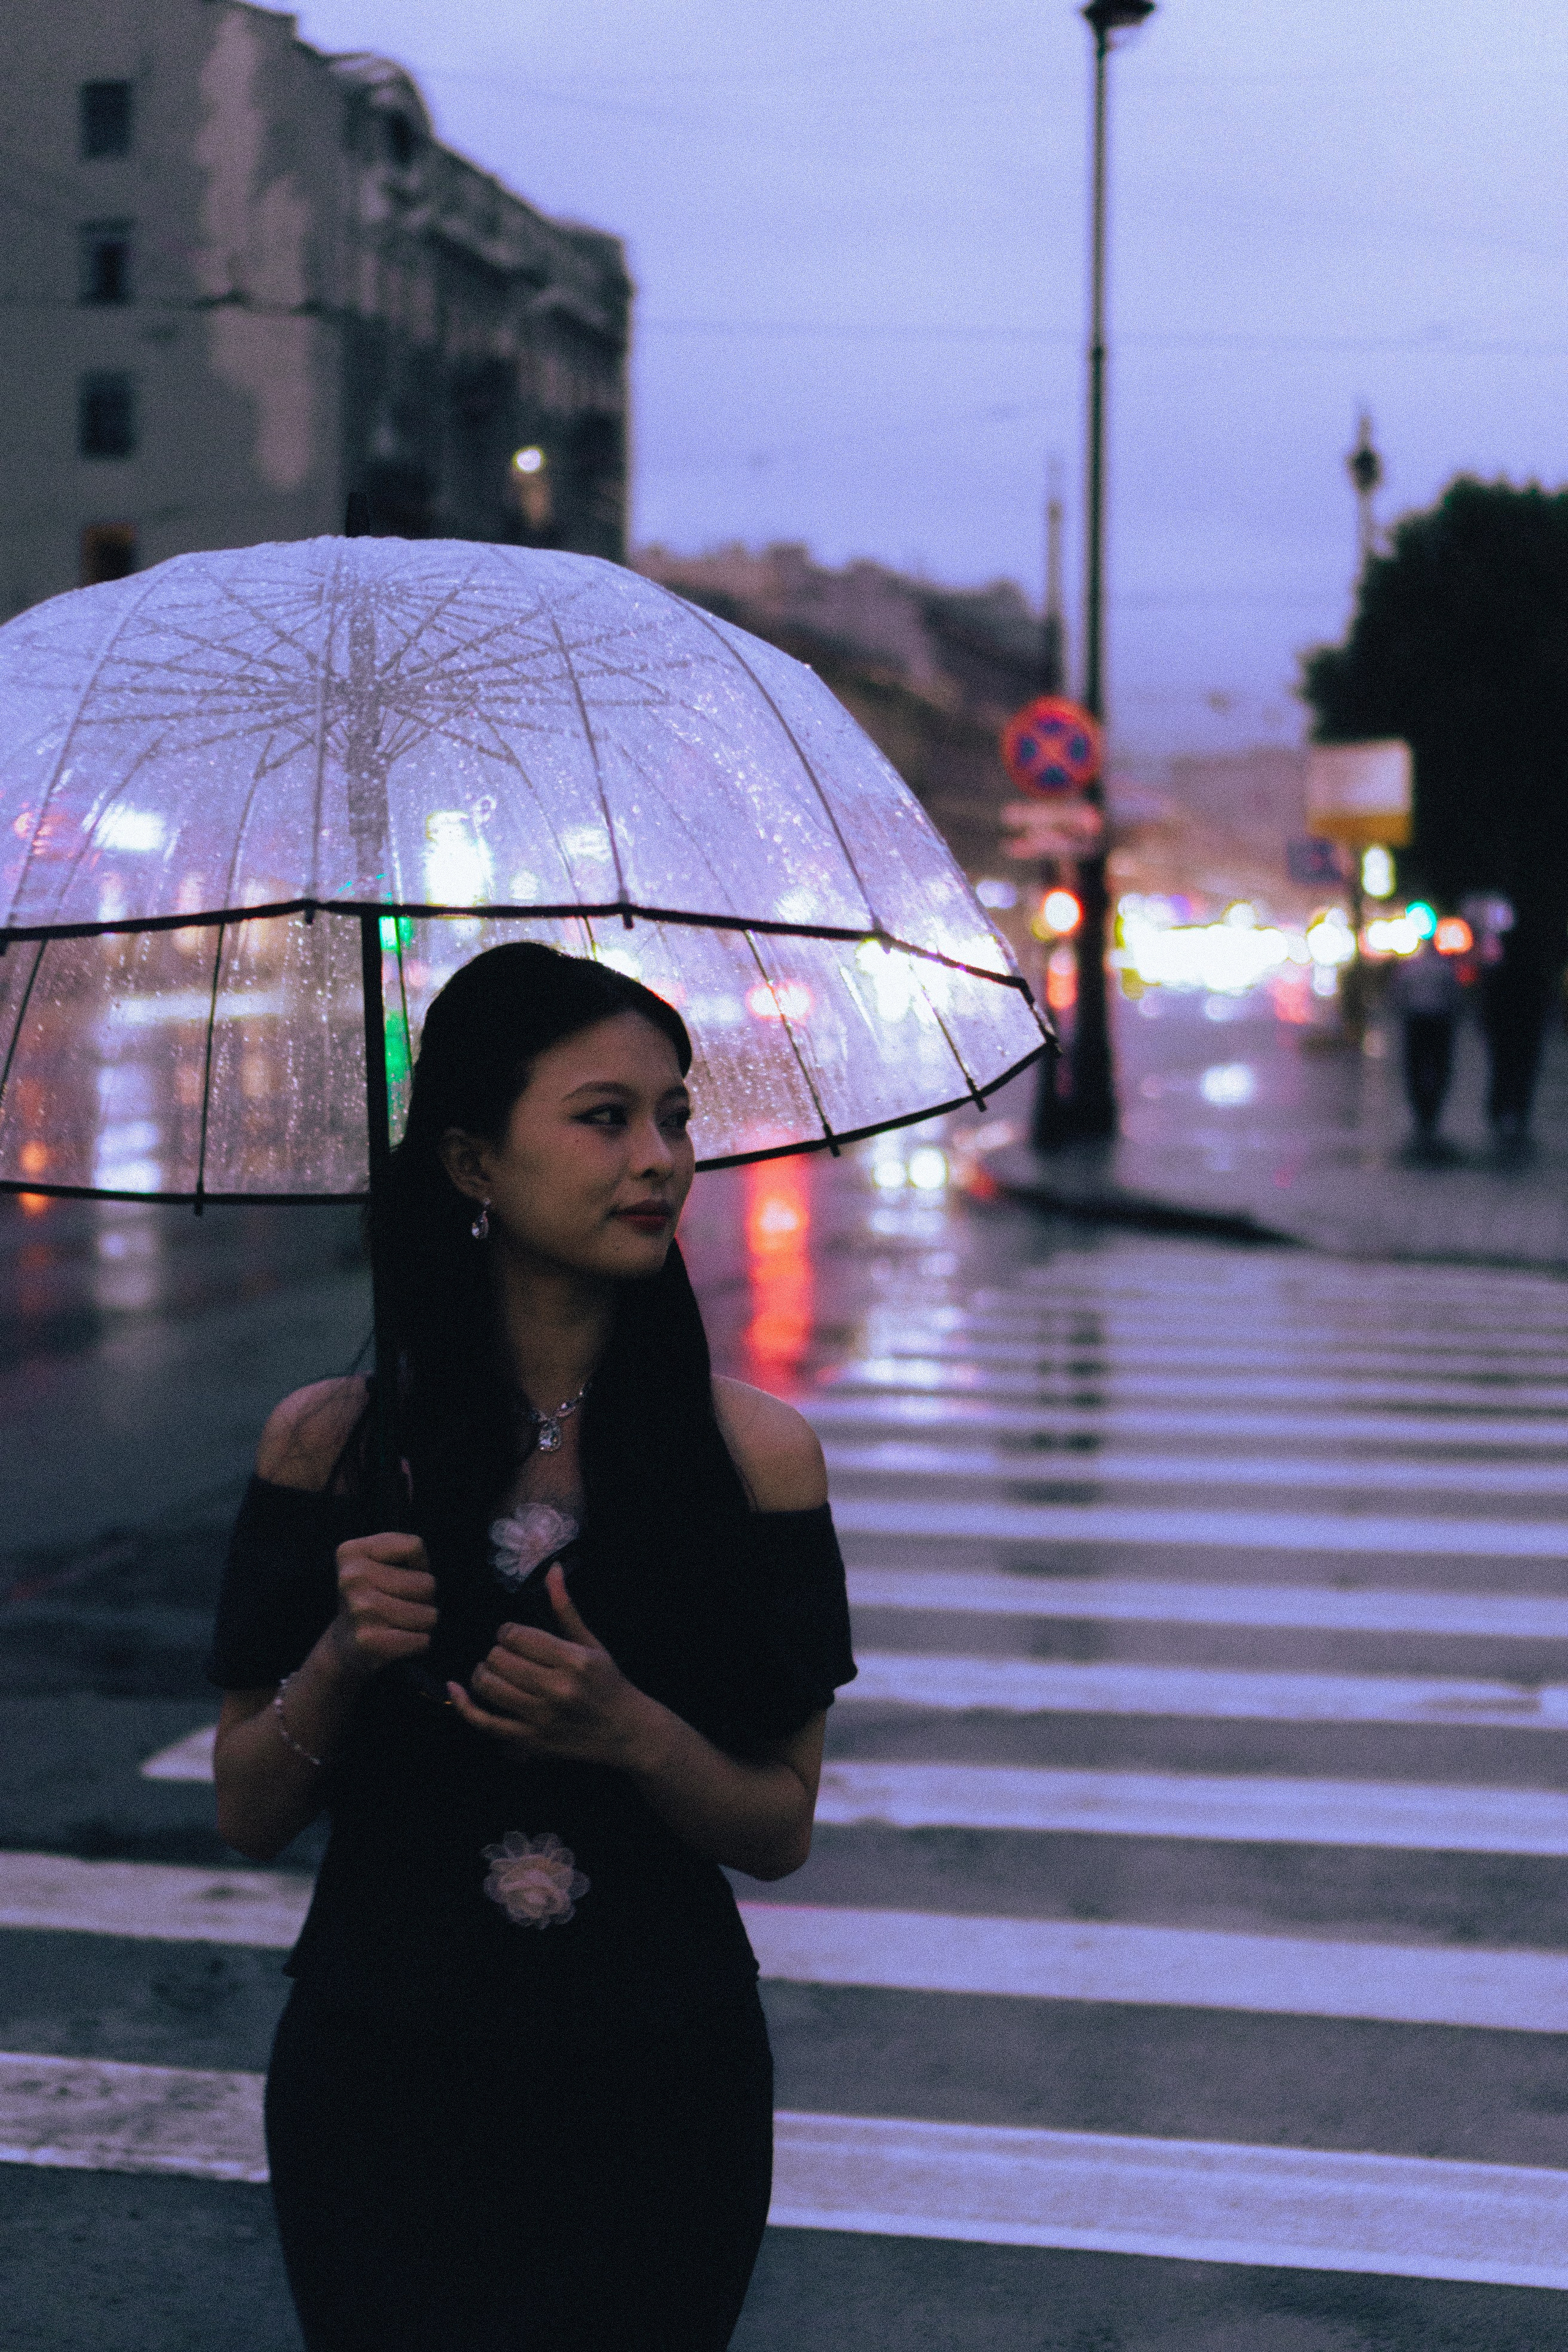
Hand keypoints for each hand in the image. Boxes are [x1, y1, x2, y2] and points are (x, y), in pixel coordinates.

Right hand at [331, 1533, 437, 1681]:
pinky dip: (418, 1643)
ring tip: (399, 1622)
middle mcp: (351, 1578)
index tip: (399, 1576)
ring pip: (429, 1614)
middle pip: (427, 1584)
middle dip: (423, 1598)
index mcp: (351, 1552)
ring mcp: (360, 1609)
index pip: (414, 1547)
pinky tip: (398, 1640)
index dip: (419, 1565)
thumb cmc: (374, 1596)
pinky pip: (422, 1640)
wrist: (344, 1645)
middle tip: (399, 1605)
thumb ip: (407, 1552)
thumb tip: (425, 1578)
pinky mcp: (369, 1640)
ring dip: (422, 1622)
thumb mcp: (381, 1561)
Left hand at [448, 1567, 648, 1765]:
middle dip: (496, 1652)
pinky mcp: (530, 1740)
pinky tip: (454, 1688)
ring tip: (491, 1669)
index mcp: (573, 1660)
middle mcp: (557, 1689)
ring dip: (482, 1673)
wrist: (624, 1731)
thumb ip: (565, 1608)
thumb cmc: (608, 1682)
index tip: (512, 1635)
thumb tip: (553, 1569)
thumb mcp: (592, 1642)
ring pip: (489, 1687)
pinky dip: (463, 1705)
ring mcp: (542, 1717)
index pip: (517, 1636)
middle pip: (500, 1660)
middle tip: (505, 1654)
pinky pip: (485, 1722)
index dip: (506, 1632)